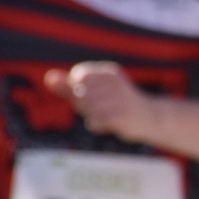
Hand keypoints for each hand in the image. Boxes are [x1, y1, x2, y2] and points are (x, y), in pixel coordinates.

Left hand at [44, 62, 158, 142]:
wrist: (150, 118)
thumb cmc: (116, 105)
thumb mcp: (93, 93)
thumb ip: (68, 86)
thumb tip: (48, 78)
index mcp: (108, 72)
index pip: (78, 76)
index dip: (78, 89)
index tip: (93, 95)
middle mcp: (115, 82)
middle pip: (81, 93)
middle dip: (85, 105)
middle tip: (102, 108)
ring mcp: (120, 100)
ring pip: (88, 109)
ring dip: (93, 116)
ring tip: (108, 115)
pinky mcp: (122, 117)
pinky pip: (95, 122)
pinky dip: (98, 126)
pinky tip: (110, 124)